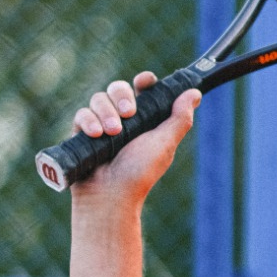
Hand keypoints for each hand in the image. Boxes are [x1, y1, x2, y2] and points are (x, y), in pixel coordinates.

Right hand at [71, 72, 200, 204]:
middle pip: (118, 87)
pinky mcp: (82, 133)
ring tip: (113, 133)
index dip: (144, 81)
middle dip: (122, 95)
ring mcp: (101, 124)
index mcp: (144, 119)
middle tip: (128, 113)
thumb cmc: (140, 172)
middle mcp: (122, 119)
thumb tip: (195, 93)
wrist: (110, 196)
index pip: (143, 89)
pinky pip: (82, 113)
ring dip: (106, 112)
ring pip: (99, 98)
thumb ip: (180, 118)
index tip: (145, 81)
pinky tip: (96, 135)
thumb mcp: (165, 143)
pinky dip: (89, 121)